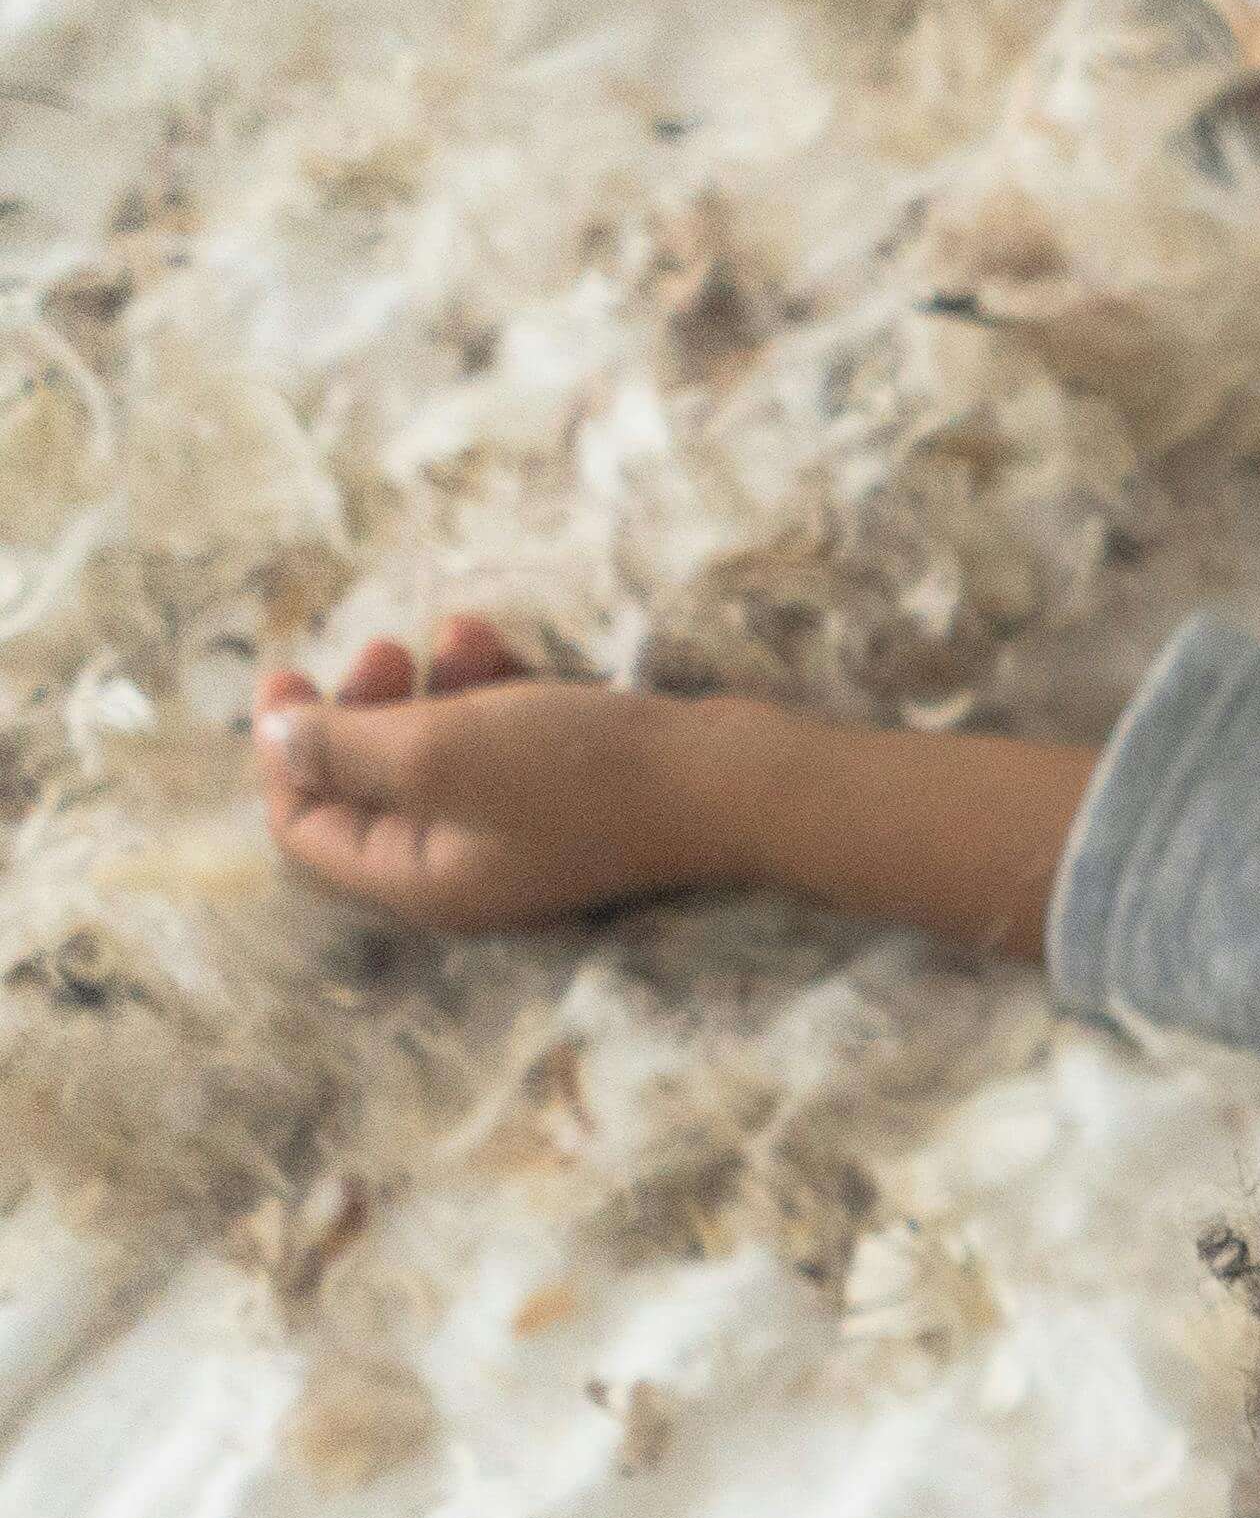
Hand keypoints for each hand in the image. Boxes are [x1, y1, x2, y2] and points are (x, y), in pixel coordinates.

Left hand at [249, 620, 746, 934]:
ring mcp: (514, 834)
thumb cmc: (581, 772)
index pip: (307, 830)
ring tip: (450, 636)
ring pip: (429, 756)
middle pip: (365, 789)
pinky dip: (481, 692)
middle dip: (359, 711)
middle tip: (380, 648)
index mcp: (420, 881)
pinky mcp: (561, 798)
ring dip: (425, 688)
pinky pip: (491, 745)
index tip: (291, 675)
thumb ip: (342, 747)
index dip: (285, 753)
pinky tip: (494, 644)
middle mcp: (461, 868)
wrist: (727, 781)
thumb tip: (273, 736)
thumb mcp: (439, 751)